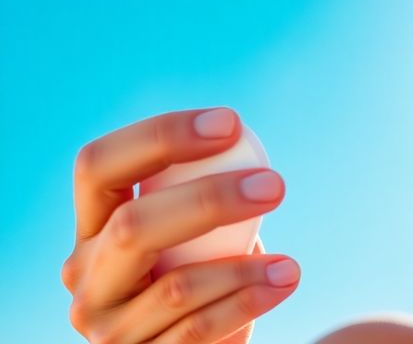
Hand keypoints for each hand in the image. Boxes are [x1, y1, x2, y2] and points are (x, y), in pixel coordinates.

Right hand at [63, 108, 299, 342]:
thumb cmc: (200, 274)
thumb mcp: (190, 235)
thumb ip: (198, 194)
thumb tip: (241, 137)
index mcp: (91, 228)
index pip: (98, 166)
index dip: (160, 136)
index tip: (231, 123)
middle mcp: (85, 277)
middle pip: (132, 225)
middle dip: (209, 199)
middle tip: (275, 185)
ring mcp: (107, 328)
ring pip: (176, 287)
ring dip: (243, 269)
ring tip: (292, 265)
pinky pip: (198, 329)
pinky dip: (245, 303)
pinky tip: (282, 283)